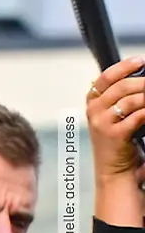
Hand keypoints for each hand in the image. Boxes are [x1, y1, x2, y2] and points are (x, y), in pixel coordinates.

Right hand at [86, 56, 144, 180]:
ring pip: (130, 100)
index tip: (139, 60)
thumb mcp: (112, 117)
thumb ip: (119, 98)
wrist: (114, 171)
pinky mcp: (115, 135)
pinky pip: (137, 116)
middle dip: (142, 82)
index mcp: (92, 103)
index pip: (105, 78)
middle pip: (120, 87)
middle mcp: (94, 111)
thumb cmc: (118, 142)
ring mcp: (102, 123)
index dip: (123, 67)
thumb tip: (140, 80)